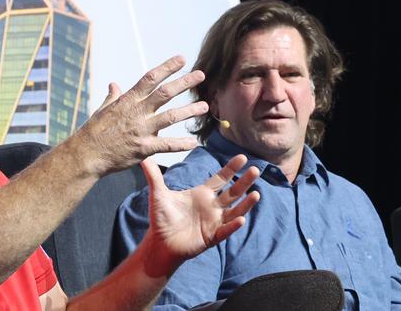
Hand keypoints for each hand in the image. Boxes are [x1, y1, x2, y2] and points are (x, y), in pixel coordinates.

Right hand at [76, 56, 206, 174]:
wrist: (86, 155)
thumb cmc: (93, 132)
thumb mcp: (102, 110)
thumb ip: (113, 97)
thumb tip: (114, 84)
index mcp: (128, 101)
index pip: (150, 79)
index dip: (167, 67)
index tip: (182, 59)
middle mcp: (137, 112)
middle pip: (165, 93)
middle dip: (184, 82)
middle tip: (201, 75)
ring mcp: (141, 130)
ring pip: (170, 117)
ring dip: (189, 111)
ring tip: (204, 106)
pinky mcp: (143, 148)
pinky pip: (166, 145)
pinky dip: (181, 144)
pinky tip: (194, 143)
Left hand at [141, 155, 259, 275]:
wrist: (159, 243)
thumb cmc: (161, 219)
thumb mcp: (158, 194)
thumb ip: (154, 176)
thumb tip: (144, 158)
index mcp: (202, 194)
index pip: (221, 178)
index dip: (231, 168)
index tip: (242, 157)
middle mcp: (212, 207)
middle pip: (233, 192)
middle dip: (244, 181)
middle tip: (255, 170)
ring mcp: (214, 222)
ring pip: (235, 211)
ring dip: (246, 204)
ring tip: (256, 194)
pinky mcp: (212, 237)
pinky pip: (225, 231)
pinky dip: (233, 226)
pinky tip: (241, 219)